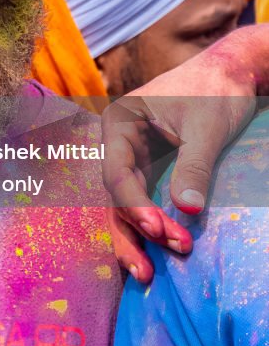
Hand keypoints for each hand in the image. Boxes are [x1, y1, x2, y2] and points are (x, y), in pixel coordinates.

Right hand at [102, 33, 259, 281]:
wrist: (230, 71)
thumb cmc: (216, 89)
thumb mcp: (207, 128)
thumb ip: (194, 166)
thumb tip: (186, 210)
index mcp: (120, 122)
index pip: (117, 172)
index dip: (133, 205)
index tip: (157, 230)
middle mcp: (119, 142)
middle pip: (115, 194)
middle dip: (133, 231)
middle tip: (149, 269)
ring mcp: (133, 156)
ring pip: (125, 203)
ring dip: (139, 236)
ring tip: (149, 274)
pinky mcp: (150, 167)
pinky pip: (142, 201)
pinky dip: (150, 226)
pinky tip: (157, 254)